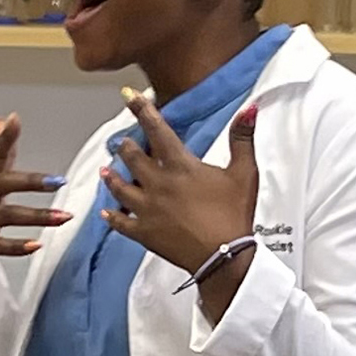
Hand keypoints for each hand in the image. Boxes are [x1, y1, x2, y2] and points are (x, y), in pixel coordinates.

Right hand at [0, 115, 70, 322]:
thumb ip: (1, 154)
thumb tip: (3, 120)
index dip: (4, 138)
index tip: (15, 120)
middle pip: (3, 183)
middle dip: (32, 182)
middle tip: (59, 182)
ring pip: (6, 215)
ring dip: (38, 216)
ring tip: (63, 218)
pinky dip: (18, 246)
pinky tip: (36, 245)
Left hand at [102, 95, 259, 307]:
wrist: (224, 258)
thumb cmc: (234, 216)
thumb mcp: (244, 173)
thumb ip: (242, 139)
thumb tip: (249, 110)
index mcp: (180, 166)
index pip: (157, 130)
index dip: (142, 110)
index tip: (128, 96)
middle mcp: (158, 184)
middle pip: (132, 158)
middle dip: (125, 146)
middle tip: (122, 142)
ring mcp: (147, 210)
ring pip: (120, 188)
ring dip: (112, 177)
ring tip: (106, 170)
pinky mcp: (144, 233)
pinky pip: (121, 223)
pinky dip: (112, 216)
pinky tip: (106, 212)